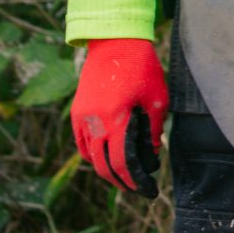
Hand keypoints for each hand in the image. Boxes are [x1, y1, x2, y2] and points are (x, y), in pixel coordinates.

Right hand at [72, 38, 169, 191]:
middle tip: (138, 188)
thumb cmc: (141, 67)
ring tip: (125, 175)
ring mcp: (81, 117)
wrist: (115, 41)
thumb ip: (152, 130)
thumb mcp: (156, 100)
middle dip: (121, 181)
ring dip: (106, 169)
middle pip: (103, 166)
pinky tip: (108, 156)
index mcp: (115, 119)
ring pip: (89, 156)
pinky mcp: (77, 110)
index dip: (136, 182)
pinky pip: (81, 142)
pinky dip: (93, 154)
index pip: (122, 164)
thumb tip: (150, 154)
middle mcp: (93, 122)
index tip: (149, 191)